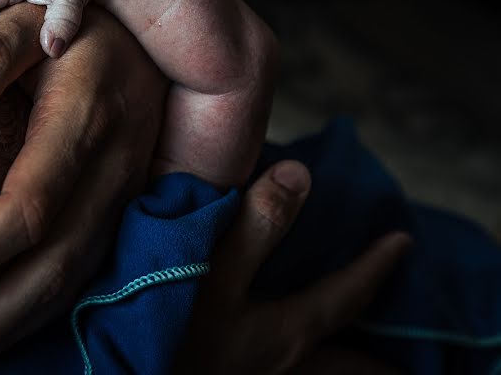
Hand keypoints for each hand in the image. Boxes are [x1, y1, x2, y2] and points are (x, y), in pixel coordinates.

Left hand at [0, 4, 167, 374]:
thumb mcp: (35, 15)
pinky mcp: (120, 207)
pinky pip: (81, 271)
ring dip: (8, 330)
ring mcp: (122, 195)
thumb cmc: (75, 22)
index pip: (28, 209)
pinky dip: (35, 309)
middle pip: (51, 268)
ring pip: (71, 282)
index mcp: (84, 124)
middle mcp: (110, 171)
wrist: (155, 37)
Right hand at [173, 160, 412, 373]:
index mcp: (288, 331)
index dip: (376, 266)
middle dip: (373, 354)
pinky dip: (299, 361)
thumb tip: (300, 174)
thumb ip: (256, 225)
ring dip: (336, 360)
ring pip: (316, 371)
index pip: (346, 294)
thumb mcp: (213, 273)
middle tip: (398, 350)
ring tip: (345, 349)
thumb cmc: (172, 333)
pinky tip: (273, 348)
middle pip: (346, 360)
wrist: (125, 374)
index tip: (403, 241)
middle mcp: (282, 362)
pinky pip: (283, 371)